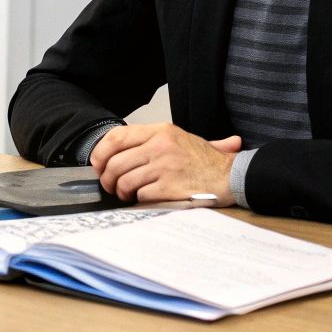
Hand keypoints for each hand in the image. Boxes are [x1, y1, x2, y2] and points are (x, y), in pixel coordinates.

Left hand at [89, 123, 243, 204]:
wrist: (232, 176)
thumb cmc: (205, 161)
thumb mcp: (181, 138)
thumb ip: (150, 140)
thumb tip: (116, 147)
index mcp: (160, 131)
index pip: (116, 137)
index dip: (100, 153)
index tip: (98, 164)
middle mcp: (160, 146)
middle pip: (115, 163)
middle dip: (108, 178)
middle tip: (112, 186)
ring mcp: (165, 167)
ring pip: (125, 181)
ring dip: (122, 191)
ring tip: (128, 194)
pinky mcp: (170, 187)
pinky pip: (141, 195)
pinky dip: (139, 200)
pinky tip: (147, 199)